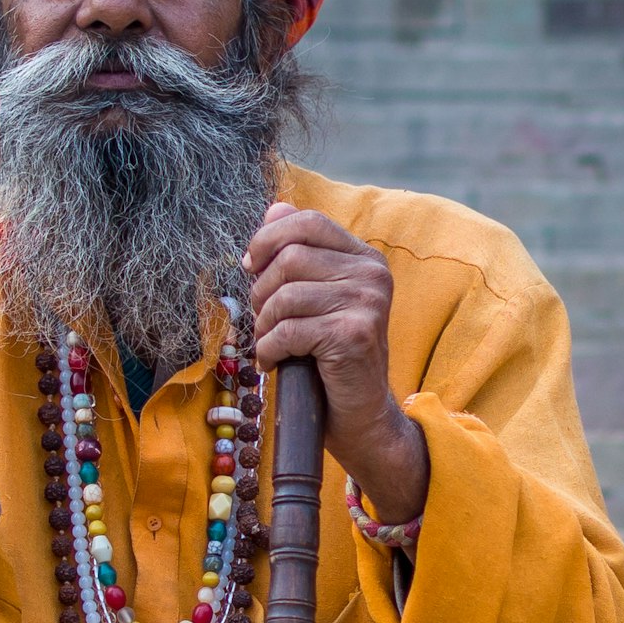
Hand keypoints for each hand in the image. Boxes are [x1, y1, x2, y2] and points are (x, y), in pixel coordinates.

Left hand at [246, 204, 428, 524]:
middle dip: (261, 290)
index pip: (307, 222)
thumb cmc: (331, 357)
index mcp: (366, 259)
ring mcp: (367, 305)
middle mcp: (373, 276)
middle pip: (290, 257)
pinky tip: (275, 363)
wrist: (360, 415)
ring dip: (264, 325)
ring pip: (284, 296)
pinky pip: (287, 330)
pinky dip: (269, 350)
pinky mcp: (353, 336)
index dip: (268, 239)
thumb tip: (274, 207)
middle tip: (264, 318)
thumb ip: (300, 252)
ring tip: (270, 344)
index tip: (250, 267)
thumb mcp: (316, 298)